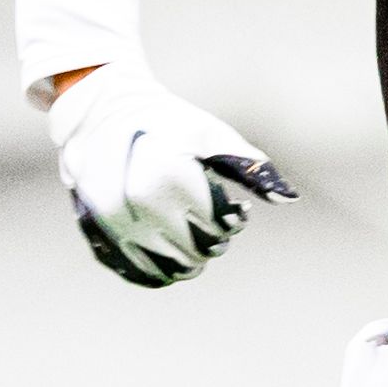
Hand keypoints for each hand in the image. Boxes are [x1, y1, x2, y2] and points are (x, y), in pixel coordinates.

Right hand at [48, 65, 295, 287]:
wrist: (100, 112)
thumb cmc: (166, 121)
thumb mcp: (211, 135)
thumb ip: (251, 167)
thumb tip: (289, 199)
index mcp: (169, 179)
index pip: (218, 229)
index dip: (232, 220)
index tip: (230, 205)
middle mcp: (136, 207)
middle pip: (196, 255)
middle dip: (213, 241)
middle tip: (210, 220)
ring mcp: (113, 225)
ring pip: (169, 271)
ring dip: (188, 260)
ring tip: (190, 234)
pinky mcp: (98, 235)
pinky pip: (137, 274)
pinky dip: (159, 270)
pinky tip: (167, 249)